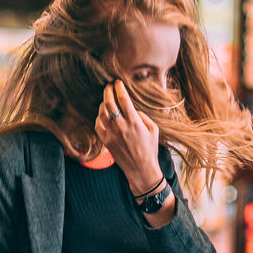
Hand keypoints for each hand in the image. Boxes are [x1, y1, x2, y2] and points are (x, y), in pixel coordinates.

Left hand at [95, 79, 161, 193]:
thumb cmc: (149, 149)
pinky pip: (98, 125)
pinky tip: (103, 116)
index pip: (123, 100)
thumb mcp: (154, 130)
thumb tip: (133, 109)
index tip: (118, 82)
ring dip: (103, 104)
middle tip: (108, 87)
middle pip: (109, 103)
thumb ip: (143, 116)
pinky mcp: (106, 142)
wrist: (141, 169)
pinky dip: (99, 118)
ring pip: (101, 113)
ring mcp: (112, 135)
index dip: (119, 88)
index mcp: (134, 123)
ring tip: (106, 100)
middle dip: (107, 92)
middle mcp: (121, 127)